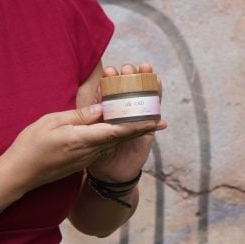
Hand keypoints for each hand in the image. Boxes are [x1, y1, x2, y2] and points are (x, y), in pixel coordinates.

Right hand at [0, 97, 163, 192]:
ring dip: (126, 130)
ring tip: (140, 115)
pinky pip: (101, 146)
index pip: (118, 132)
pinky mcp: (81, 163)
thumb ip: (79, 116)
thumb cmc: (30, 145)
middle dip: (139, 126)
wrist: (19, 175)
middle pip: (120, 137)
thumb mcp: (52, 122)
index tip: (159, 122)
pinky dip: (112, 136)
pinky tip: (114, 126)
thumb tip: (103, 108)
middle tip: (158, 116)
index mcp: (83, 140)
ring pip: (111, 142)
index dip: (140, 126)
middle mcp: (89, 152)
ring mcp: (86, 159)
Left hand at [87, 63, 165, 182]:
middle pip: (126, 91)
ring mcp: (135, 120)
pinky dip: (156, 97)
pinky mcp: (146, 129)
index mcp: (104, 113)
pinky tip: (158, 84)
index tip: (109, 71)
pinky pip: (152, 111)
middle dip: (128, 77)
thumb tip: (98, 107)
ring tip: (146, 68)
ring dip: (144, 82)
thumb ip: (89, 122)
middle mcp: (120, 114)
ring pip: (141, 97)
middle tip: (128, 68)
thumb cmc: (94, 153)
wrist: (109, 175)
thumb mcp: (86, 136)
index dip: (109, 80)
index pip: (107, 92)